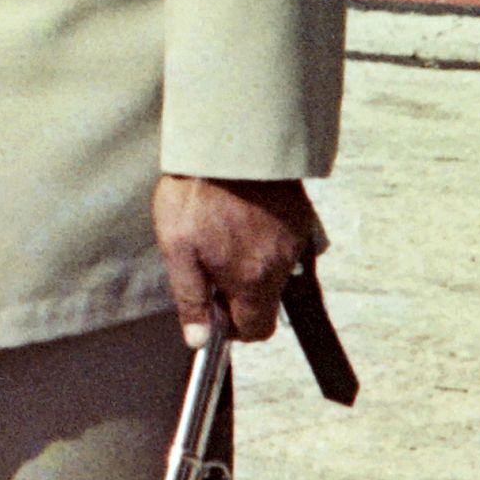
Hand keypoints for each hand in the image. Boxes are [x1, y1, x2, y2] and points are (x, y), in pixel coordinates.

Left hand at [155, 174, 325, 346]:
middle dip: (242, 294)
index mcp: (252, 280)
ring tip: (226, 231)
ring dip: (254, 264)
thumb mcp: (177, 248)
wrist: (228, 140)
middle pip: (268, 302)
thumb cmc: (195, 194)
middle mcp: (282, 266)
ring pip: (276, 272)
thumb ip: (191, 298)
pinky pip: (287, 244)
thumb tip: (199, 339)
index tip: (215, 305)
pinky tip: (245, 216)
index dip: (234, 326)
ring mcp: (296, 240)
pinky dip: (268, 240)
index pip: (256, 330)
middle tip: (214, 263)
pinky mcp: (302, 217)